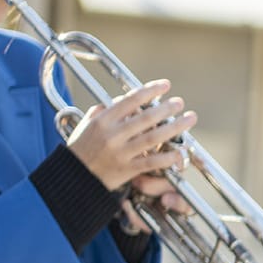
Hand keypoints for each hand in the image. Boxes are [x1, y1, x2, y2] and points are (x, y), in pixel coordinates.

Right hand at [63, 79, 195, 192]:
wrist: (73, 177)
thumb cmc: (82, 148)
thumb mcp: (87, 124)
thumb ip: (104, 110)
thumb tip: (122, 98)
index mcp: (103, 120)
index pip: (130, 100)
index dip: (150, 91)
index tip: (165, 85)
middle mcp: (112, 135)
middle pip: (146, 118)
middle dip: (166, 108)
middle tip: (179, 102)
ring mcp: (121, 153)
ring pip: (153, 138)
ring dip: (175, 127)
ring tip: (189, 118)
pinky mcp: (127, 170)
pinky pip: (152, 162)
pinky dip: (168, 157)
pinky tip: (181, 151)